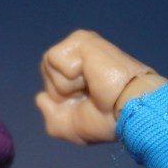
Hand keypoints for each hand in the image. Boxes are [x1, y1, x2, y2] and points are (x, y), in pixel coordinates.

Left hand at [36, 30, 167, 144]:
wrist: (128, 110)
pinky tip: (91, 76)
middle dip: (61, 93)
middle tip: (89, 95)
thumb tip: (40, 98)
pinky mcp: (81, 39)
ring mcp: (80, 45)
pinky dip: (69, 76)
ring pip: (48, 67)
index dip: (61, 101)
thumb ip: (51, 117)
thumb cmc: (107, 119)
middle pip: (46, 74)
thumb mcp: (70, 128)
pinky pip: (53, 59)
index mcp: (80, 72)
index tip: (88, 104)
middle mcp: (79, 55)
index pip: (49, 84)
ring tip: (92, 85)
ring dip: (66, 86)